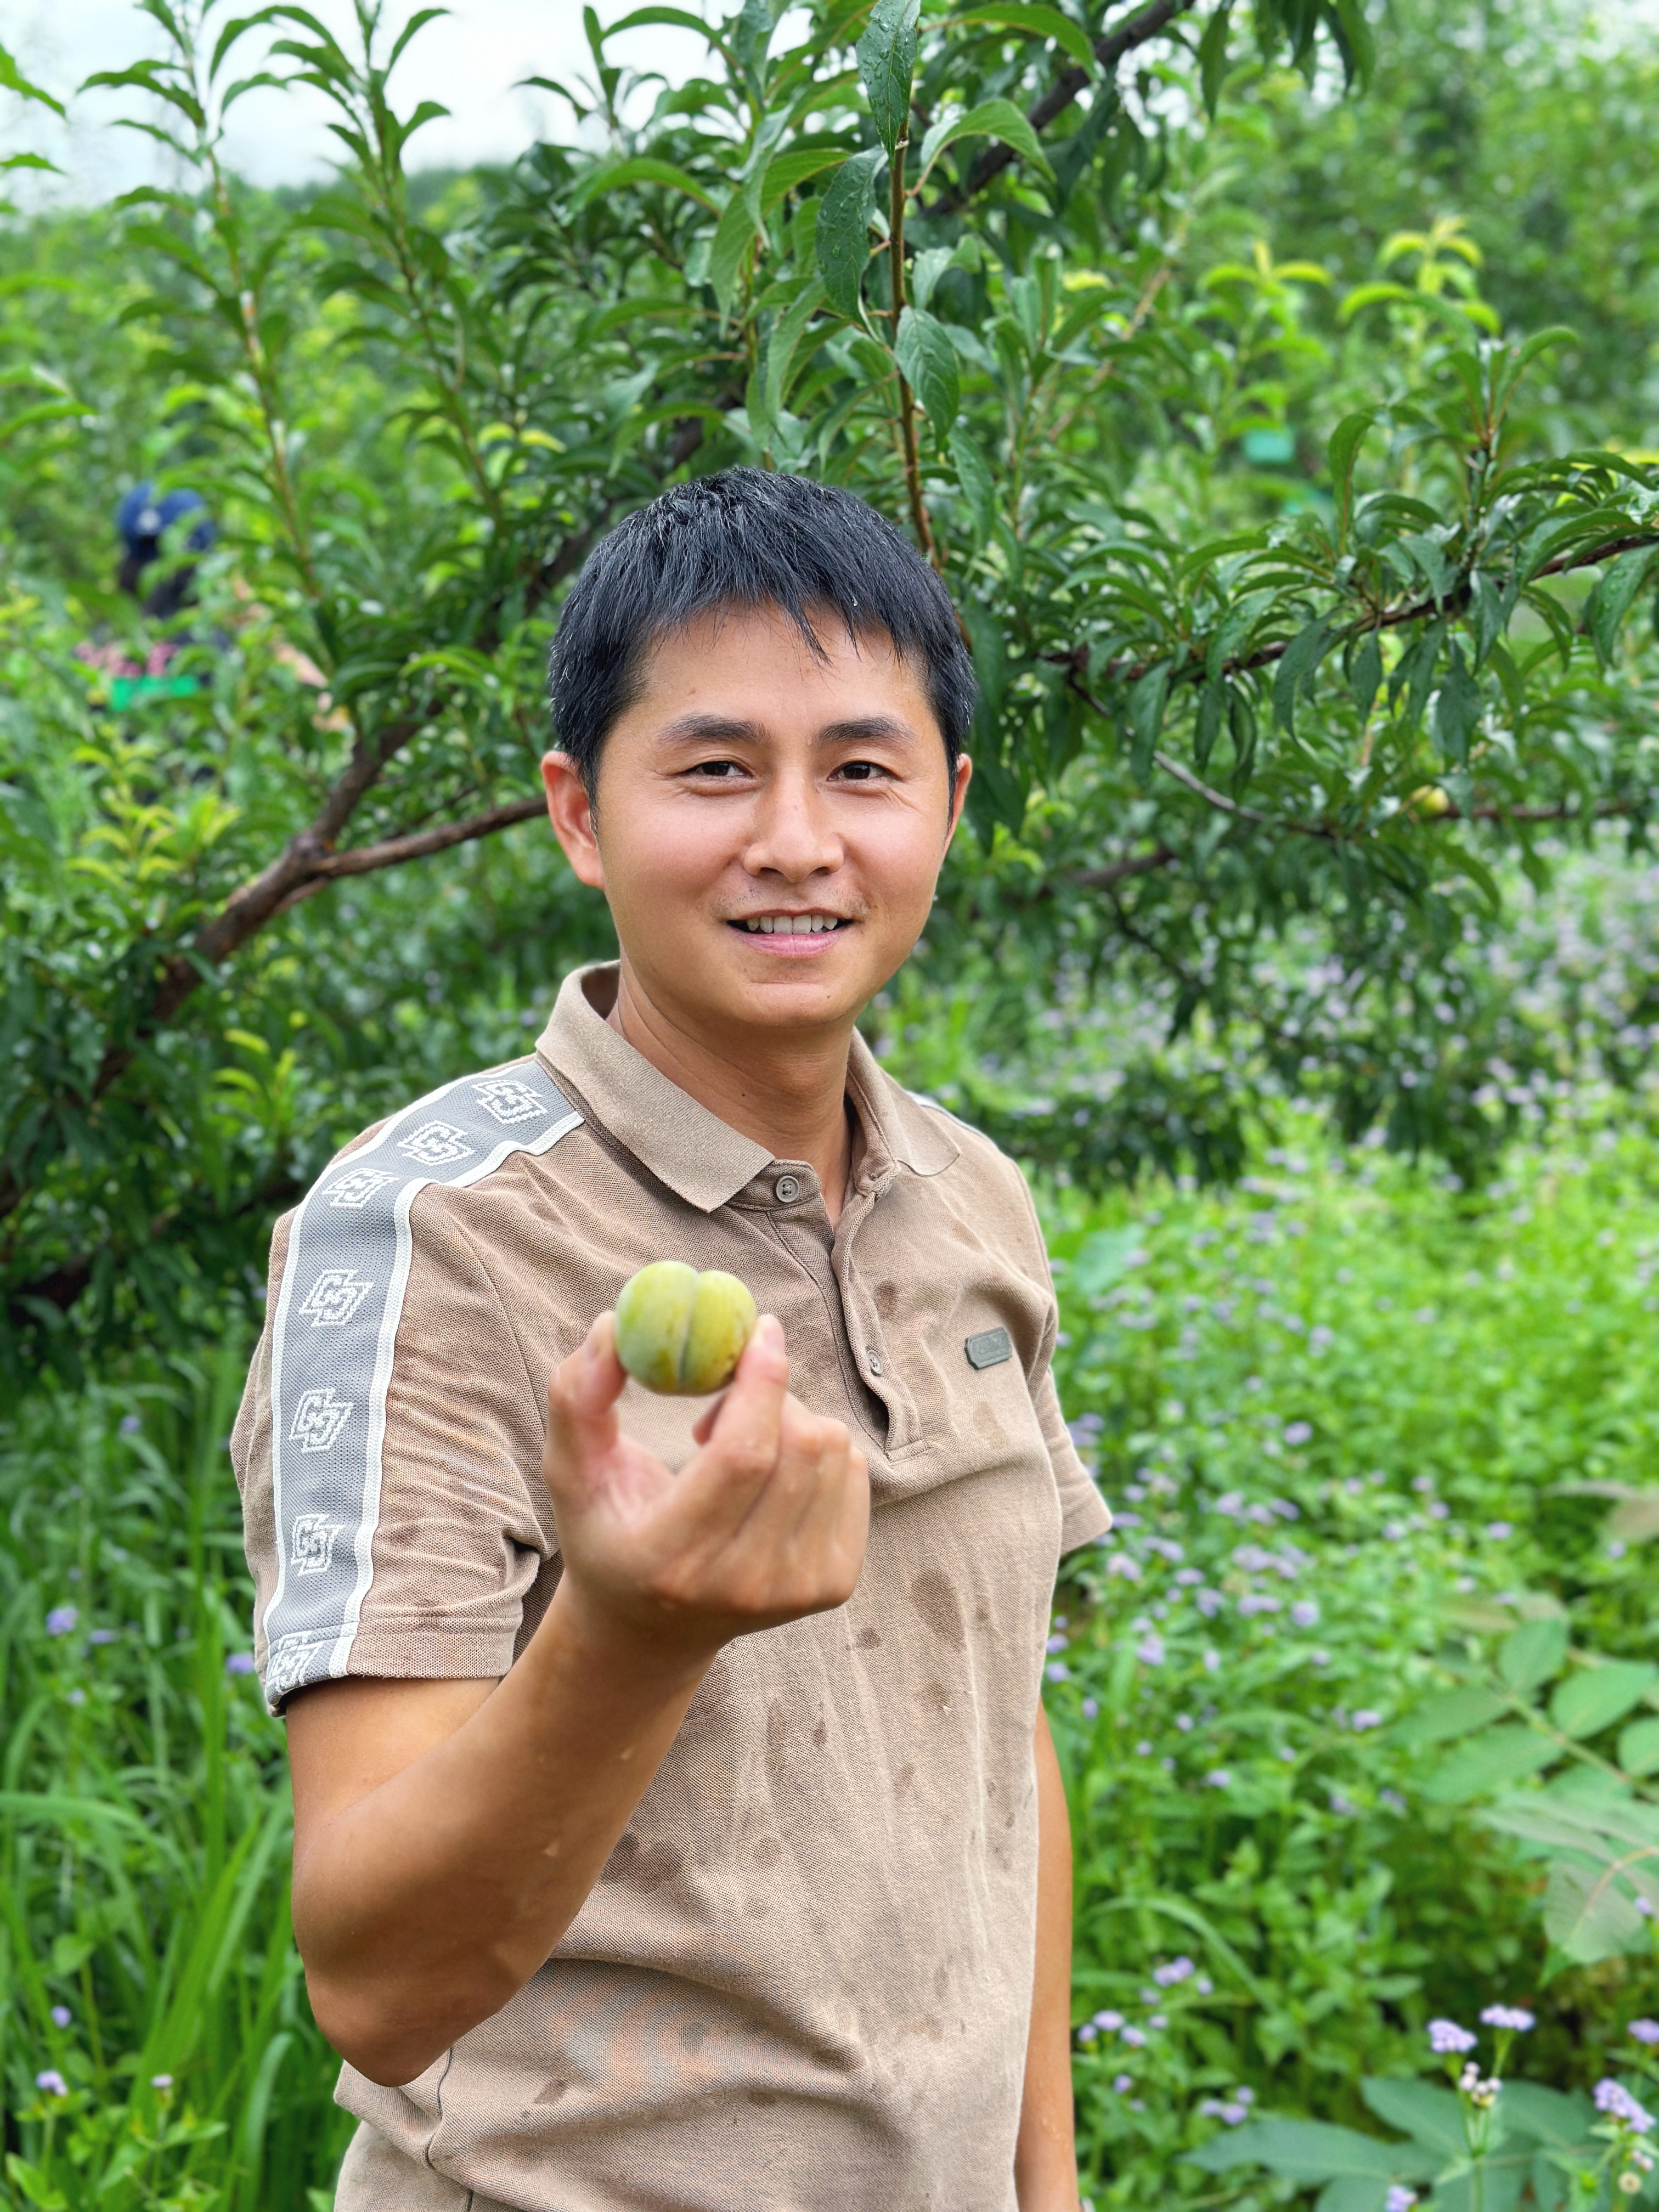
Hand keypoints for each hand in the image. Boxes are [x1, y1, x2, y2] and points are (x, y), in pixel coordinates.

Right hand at [543, 1312, 869, 1660]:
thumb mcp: (572, 1472)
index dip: (760, 1381)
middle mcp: (741, 1584)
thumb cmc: (607, 1532)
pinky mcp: (834, 1583)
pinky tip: (772, 1474)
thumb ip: (576, 1397)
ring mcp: (796, 1589)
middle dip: (771, 1392)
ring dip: (792, 1419)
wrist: (650, 1630)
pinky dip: (819, 1450)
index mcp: (670, 1558)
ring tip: (740, 1446)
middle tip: (728, 1391)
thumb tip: (611, 1329)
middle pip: (799, 1447)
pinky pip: (855, 1472)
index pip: (742, 1456)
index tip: (760, 1329)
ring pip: (834, 1452)